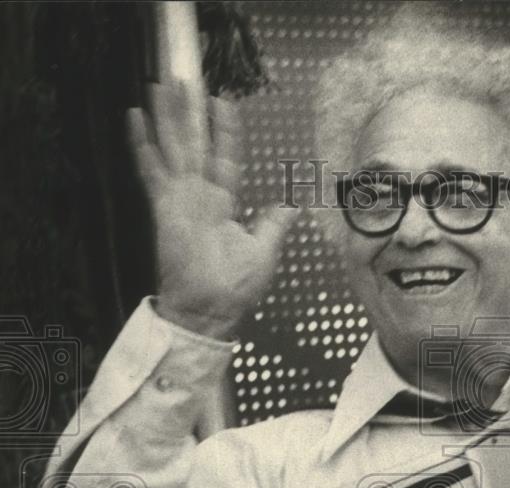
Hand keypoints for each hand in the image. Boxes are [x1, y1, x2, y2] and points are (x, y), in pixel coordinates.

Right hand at [128, 81, 291, 339]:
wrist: (211, 309)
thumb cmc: (237, 286)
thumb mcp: (265, 249)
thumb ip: (275, 223)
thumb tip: (295, 204)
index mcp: (223, 203)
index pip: (225, 157)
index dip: (224, 131)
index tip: (223, 102)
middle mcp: (200, 195)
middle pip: (194, 143)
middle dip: (188, 112)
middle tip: (182, 77)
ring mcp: (180, 198)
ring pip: (173, 147)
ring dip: (167, 116)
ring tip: (159, 83)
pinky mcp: (164, 206)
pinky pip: (151, 170)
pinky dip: (142, 144)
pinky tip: (134, 117)